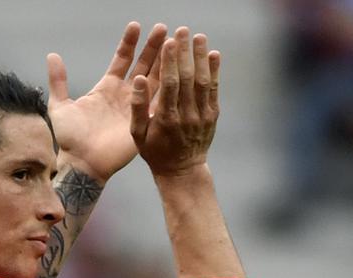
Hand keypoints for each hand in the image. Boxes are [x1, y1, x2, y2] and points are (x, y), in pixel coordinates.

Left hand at [47, 21, 166, 182]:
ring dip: (166, 63)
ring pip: (155, 80)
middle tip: (165, 29)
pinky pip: (158, 103)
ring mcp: (136, 108)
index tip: (136, 25)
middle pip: (143, 65)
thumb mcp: (61, 106)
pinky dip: (169, 89)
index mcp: (106, 88)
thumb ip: (58, 81)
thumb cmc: (70, 139)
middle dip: (154, 47)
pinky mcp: (144, 122)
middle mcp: (124, 95)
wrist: (82, 163)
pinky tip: (179, 73)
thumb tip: (52, 55)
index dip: (129, 42)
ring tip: (176, 44)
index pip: (122, 59)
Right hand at [130, 28, 219, 178]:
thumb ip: (137, 106)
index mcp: (166, 118)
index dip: (170, 61)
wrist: (182, 171)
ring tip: (199, 37)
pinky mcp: (212, 116)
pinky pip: (214, 90)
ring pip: (203, 82)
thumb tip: (139, 79)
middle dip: (185, 53)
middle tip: (183, 31)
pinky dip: (215, 71)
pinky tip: (214, 55)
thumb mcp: (137, 135)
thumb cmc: (155, 151)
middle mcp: (186, 115)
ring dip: (201, 57)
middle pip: (187, 78)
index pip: (170, 84)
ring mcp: (202, 115)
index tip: (169, 42)